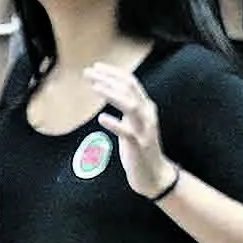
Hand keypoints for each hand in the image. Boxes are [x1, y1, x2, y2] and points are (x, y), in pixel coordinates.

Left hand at [85, 62, 171, 197]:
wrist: (154, 175)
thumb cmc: (140, 150)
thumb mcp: (133, 124)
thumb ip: (127, 110)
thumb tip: (113, 94)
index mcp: (146, 107)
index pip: (130, 82)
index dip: (113, 72)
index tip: (96, 67)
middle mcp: (147, 114)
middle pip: (129, 88)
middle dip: (108, 78)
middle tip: (89, 73)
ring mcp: (144, 130)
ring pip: (130, 105)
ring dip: (112, 94)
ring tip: (95, 86)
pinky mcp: (139, 145)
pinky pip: (127, 132)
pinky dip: (115, 123)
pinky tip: (102, 118)